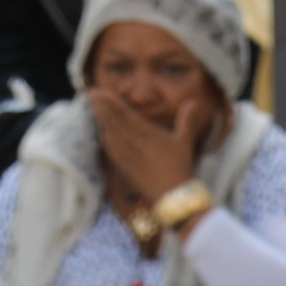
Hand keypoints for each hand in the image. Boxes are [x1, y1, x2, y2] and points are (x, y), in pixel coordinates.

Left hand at [91, 89, 202, 206]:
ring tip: (91, 106)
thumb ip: (186, 119)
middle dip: (100, 105)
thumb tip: (194, 100)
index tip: (100, 91)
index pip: (124, 113)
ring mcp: (125, 154)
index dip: (111, 101)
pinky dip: (103, 135)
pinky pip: (108, 146)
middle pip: (112, 120)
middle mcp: (133, 142)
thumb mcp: (184, 140)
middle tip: (90, 93)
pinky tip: (100, 129)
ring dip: (99, 118)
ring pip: (108, 131)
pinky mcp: (121, 164)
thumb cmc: (179, 166)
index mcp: (147, 133)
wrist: (171, 194)